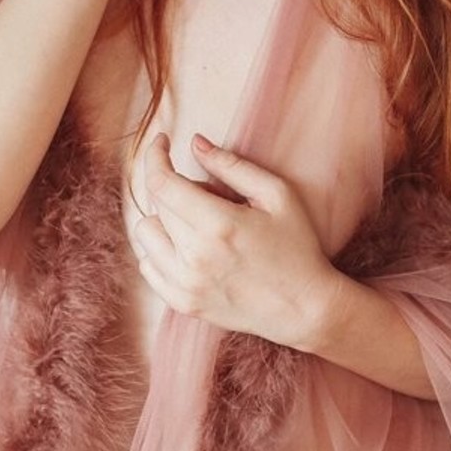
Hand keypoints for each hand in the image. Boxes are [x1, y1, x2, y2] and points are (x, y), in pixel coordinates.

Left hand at [130, 133, 341, 346]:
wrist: (304, 308)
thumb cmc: (297, 246)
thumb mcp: (277, 195)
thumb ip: (232, 165)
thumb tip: (194, 143)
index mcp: (219, 224)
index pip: (161, 182)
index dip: (155, 156)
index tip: (162, 142)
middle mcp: (195, 257)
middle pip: (157, 205)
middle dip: (177, 188)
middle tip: (212, 196)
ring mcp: (185, 284)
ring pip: (145, 234)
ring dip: (164, 219)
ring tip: (199, 224)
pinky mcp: (183, 303)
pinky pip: (147, 266)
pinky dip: (159, 249)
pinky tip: (188, 247)